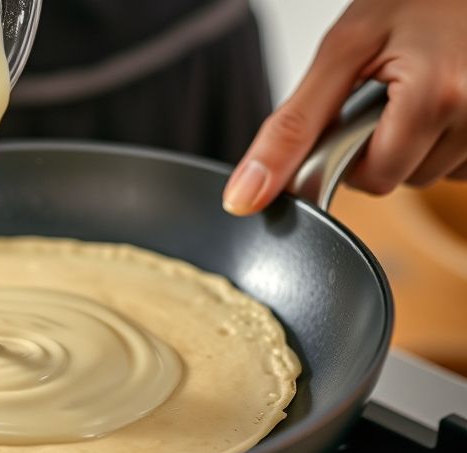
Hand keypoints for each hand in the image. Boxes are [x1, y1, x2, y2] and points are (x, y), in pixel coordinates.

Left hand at [223, 0, 466, 214]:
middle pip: (405, 179)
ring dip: (419, 142)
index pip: (374, 179)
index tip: (354, 113)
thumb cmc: (412, 0)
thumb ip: (292, 129)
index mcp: (435, 96)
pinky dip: (449, 137)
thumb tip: (246, 194)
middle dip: (385, 145)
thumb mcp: (341, 52)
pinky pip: (465, 162)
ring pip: (437, 173)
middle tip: (391, 91)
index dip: (350, 153)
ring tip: (423, 86)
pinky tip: (448, 97)